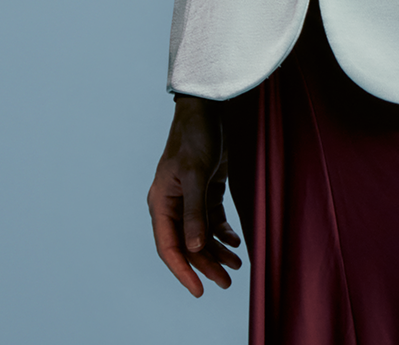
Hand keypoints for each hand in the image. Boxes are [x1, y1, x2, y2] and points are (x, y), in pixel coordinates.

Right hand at [147, 94, 242, 295]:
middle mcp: (172, 205)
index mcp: (161, 203)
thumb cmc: (196, 137)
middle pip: (188, 245)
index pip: (169, 247)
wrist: (207, 109)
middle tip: (227, 282)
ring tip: (237, 266)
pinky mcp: (205, 191)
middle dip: (206, 265)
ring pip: (201, 235)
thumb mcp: (196, 174)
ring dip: (217, 251)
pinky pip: (211, 221)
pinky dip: (223, 233)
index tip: (199, 289)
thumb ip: (195, 212)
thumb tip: (194, 248)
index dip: (183, 270)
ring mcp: (189, 199)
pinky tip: (235, 242)